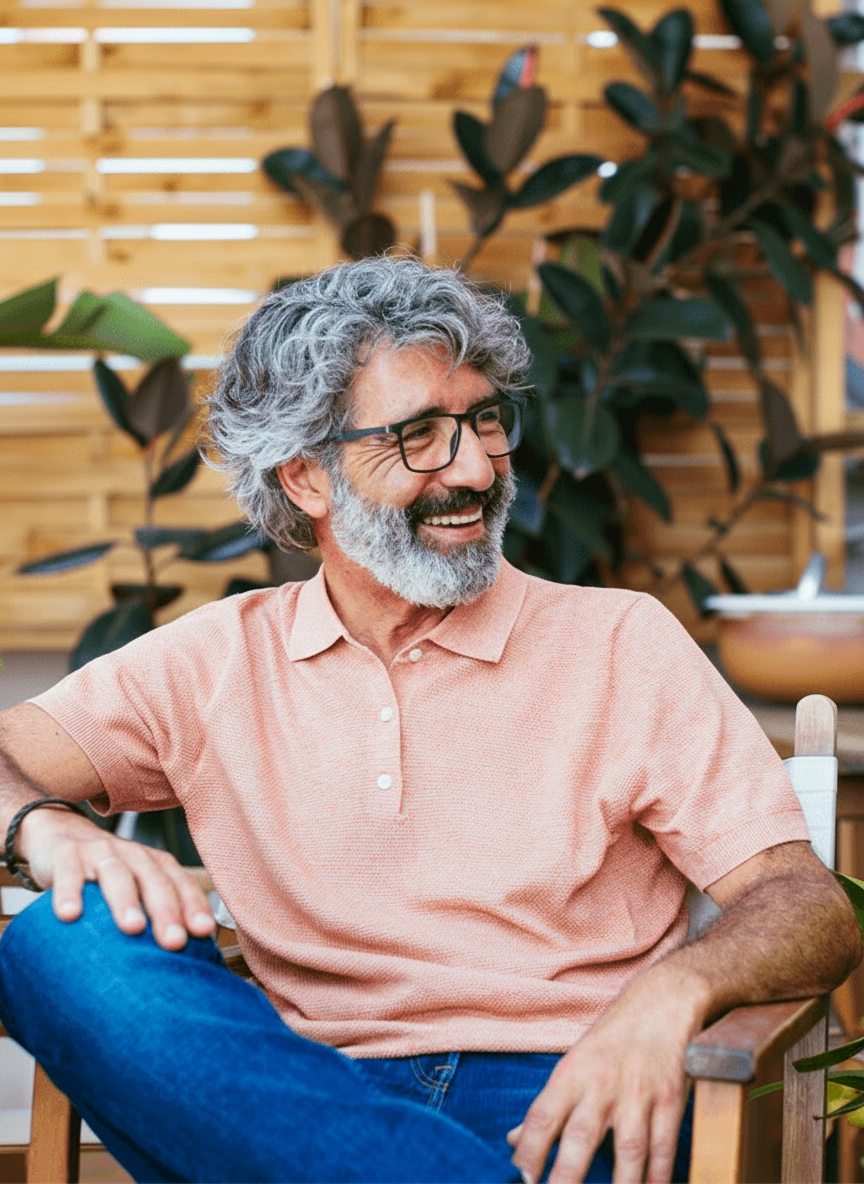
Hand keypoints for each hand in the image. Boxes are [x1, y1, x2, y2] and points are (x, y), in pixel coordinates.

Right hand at [17, 806, 214, 949]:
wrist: (61, 833)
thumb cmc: (107, 871)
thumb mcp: (135, 886)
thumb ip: (153, 913)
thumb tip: (180, 959)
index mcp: (155, 864)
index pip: (181, 883)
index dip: (194, 905)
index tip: (204, 932)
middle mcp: (132, 855)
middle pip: (154, 881)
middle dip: (167, 911)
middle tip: (174, 941)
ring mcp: (99, 853)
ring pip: (116, 874)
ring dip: (126, 901)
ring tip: (133, 928)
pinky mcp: (66, 854)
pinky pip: (68, 873)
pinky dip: (69, 892)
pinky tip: (70, 915)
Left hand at [508, 962, 708, 1183]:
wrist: (661, 1003)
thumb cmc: (611, 1040)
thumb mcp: (573, 1064)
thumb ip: (548, 1107)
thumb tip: (512, 1141)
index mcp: (572, 1074)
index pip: (542, 1116)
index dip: (529, 1150)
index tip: (522, 1178)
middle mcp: (602, 1084)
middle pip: (581, 1136)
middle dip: (567, 1176)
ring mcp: (639, 1093)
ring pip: (629, 1150)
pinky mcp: (671, 1100)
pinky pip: (665, 1148)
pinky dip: (659, 1176)